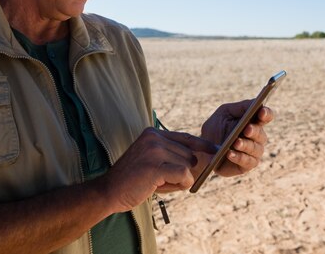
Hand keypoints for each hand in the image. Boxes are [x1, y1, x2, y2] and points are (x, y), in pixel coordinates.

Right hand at [97, 127, 215, 212]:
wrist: (108, 191)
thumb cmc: (133, 179)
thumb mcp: (152, 159)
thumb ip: (172, 154)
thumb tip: (203, 157)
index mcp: (153, 133)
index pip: (186, 137)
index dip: (203, 145)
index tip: (216, 151)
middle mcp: (154, 138)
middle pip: (190, 154)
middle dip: (183, 171)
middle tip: (161, 180)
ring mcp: (154, 151)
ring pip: (188, 166)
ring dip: (178, 180)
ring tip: (157, 183)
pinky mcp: (156, 166)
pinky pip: (184, 175)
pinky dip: (179, 185)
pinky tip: (160, 187)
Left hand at [200, 100, 273, 176]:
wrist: (203, 148)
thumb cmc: (216, 127)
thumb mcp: (225, 112)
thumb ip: (240, 107)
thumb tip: (255, 103)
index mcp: (254, 121)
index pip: (266, 116)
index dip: (266, 114)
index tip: (262, 112)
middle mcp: (257, 137)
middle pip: (261, 134)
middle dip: (254, 131)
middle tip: (247, 129)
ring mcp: (253, 152)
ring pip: (255, 149)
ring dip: (246, 145)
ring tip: (236, 143)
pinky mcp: (246, 165)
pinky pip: (247, 162)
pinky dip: (239, 157)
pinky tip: (230, 153)